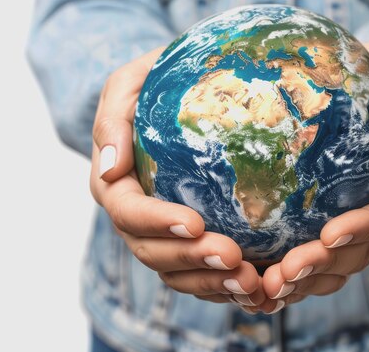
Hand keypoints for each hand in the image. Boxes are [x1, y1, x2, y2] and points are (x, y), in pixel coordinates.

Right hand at [89, 48, 267, 310]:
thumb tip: (108, 167)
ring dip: (213, 283)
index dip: (157, 223)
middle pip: (153, 252)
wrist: (183, 90)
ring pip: (179, 272)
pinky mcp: (193, 239)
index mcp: (115, 184)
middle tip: (234, 257)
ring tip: (253, 283)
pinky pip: (203, 273)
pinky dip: (226, 286)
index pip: (127, 212)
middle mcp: (137, 216)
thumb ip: (112, 118)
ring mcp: (164, 232)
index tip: (196, 222)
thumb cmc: (156, 81)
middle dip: (192, 259)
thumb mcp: (130, 83)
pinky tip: (260, 287)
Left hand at [259, 41, 368, 311]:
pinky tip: (258, 280)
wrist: (354, 81)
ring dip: (306, 281)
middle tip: (286, 271)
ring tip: (268, 286)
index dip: (365, 228)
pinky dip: (291, 275)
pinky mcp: (327, 222)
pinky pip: (314, 258)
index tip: (330, 232)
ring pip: (337, 266)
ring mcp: (356, 223)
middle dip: (326, 265)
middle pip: (361, 251)